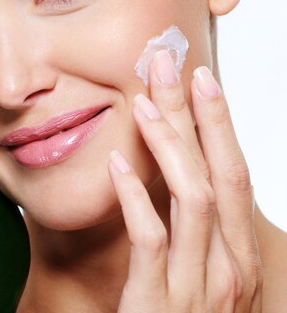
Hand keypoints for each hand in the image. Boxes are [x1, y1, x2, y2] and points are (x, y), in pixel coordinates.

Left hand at [108, 50, 262, 311]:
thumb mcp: (200, 276)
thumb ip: (191, 231)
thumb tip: (170, 175)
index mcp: (238, 255)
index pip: (234, 174)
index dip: (220, 124)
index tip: (201, 78)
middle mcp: (229, 267)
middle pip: (219, 175)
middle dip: (199, 116)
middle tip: (174, 65)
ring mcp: (197, 288)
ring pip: (192, 201)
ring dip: (170, 147)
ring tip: (146, 105)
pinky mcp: (158, 304)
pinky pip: (151, 242)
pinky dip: (136, 200)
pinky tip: (116, 168)